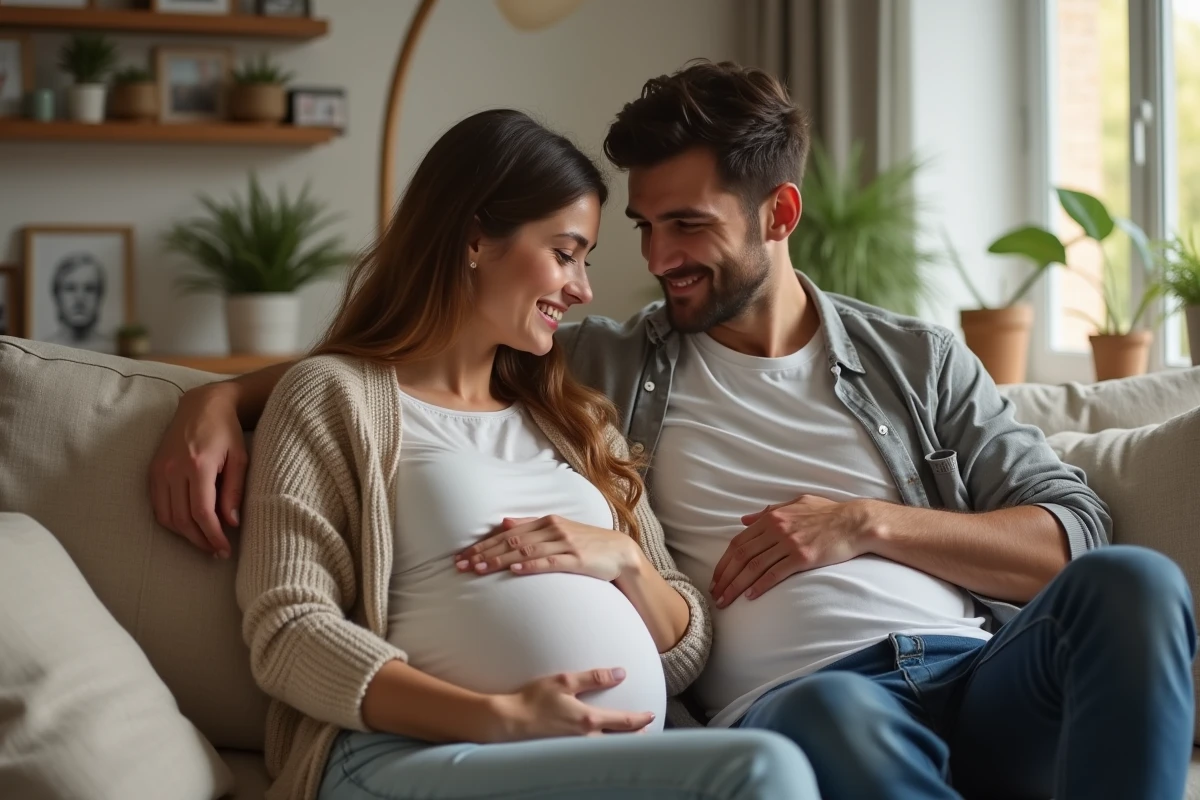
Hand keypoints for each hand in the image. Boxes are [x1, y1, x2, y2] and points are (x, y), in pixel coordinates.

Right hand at [147, 383, 245, 557]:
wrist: (202, 404)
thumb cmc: (226, 431)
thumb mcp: (240, 457)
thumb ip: (234, 491)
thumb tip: (230, 523)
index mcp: (198, 465)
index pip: (202, 513)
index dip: (213, 536)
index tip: (224, 549)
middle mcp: (174, 469)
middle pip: (183, 519)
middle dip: (200, 540)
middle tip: (216, 551)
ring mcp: (159, 470)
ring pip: (167, 517)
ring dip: (185, 535)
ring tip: (204, 542)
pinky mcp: (152, 470)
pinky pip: (157, 506)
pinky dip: (171, 521)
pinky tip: (187, 526)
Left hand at [456, 515, 640, 581]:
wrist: (620, 553)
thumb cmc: (587, 544)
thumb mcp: (558, 530)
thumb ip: (531, 526)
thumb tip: (504, 524)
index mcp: (546, 521)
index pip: (507, 534)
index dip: (483, 545)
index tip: (463, 557)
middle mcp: (553, 529)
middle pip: (511, 541)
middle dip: (484, 553)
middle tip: (461, 565)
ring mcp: (565, 543)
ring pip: (525, 551)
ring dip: (500, 560)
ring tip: (479, 569)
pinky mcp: (576, 559)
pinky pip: (549, 562)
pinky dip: (530, 565)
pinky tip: (514, 570)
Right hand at [483, 668, 654, 741]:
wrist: (509, 722)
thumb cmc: (533, 699)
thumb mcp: (564, 681)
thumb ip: (594, 677)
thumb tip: (620, 673)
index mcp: (589, 720)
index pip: (624, 722)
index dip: (640, 718)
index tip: (652, 715)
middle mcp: (586, 738)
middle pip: (620, 742)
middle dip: (636, 738)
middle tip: (648, 733)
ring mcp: (575, 749)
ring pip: (606, 750)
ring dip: (621, 745)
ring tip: (630, 741)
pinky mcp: (564, 753)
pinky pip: (590, 752)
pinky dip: (603, 750)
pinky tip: (601, 747)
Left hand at [710, 495, 873, 607]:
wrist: (855, 522)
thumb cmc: (827, 512)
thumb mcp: (795, 504)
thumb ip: (768, 512)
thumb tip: (744, 520)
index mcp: (771, 517)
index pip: (738, 542)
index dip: (724, 562)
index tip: (716, 577)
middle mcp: (777, 529)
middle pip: (741, 556)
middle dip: (724, 577)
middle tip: (715, 594)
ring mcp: (789, 543)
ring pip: (754, 567)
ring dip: (736, 585)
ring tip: (726, 600)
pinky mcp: (803, 557)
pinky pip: (775, 573)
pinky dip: (760, 585)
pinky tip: (750, 596)